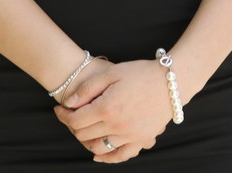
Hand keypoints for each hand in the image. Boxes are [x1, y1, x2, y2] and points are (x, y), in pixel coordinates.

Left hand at [53, 59, 173, 163]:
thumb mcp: (111, 73)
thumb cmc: (141, 73)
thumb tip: (69, 103)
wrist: (171, 82)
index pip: (75, 121)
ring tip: (84, 130)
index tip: (60, 109)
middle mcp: (117, 126)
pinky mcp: (141, 140)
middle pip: (84, 135)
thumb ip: (88, 89)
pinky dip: (108, 158)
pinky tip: (98, 156)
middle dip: (72, 126)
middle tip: (71, 116)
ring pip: (99, 148)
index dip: (63, 116)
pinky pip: (121, 155)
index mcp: (107, 108)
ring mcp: (130, 135)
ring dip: (86, 141)